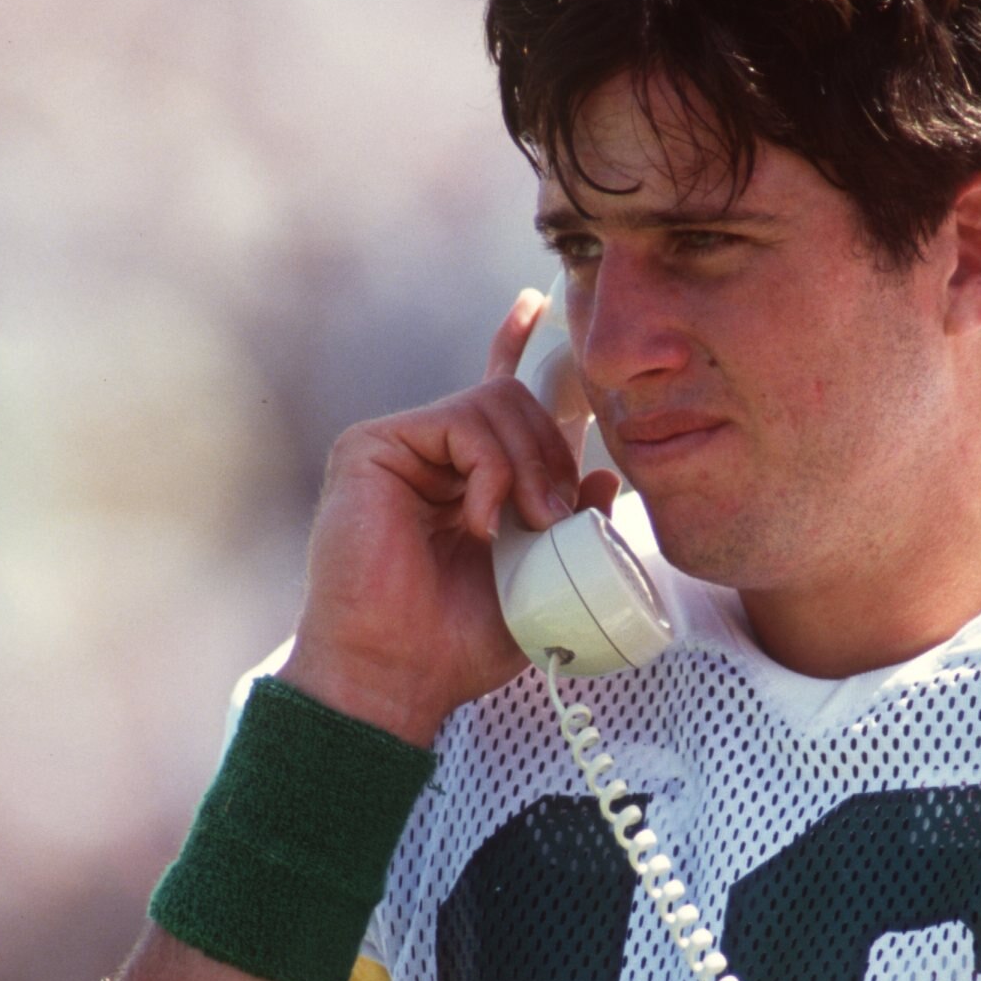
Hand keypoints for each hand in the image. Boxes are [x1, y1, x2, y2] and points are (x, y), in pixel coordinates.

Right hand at [279, 290, 618, 742]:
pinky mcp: (371, 447)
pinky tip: (483, 521)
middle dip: (555, 455)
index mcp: (468, 479)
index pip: (498, 399)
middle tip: (560, 520)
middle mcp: (432, 455)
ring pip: (495, 404)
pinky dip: (491, 470)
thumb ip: (574, 530)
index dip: (518, 349)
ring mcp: (400, 447)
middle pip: (517, 402)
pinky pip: (461, 422)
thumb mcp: (540, 584)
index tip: (539, 306)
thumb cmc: (458, 643)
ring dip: (530, 465)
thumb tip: (609, 478)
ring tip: (529, 526)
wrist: (399, 674)